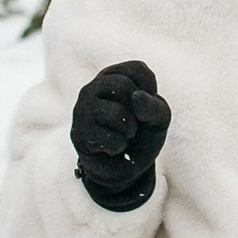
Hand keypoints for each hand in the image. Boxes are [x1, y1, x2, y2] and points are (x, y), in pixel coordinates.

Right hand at [71, 61, 171, 210]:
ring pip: (116, 114)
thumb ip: (154, 106)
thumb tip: (136, 97)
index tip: (144, 107)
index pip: (139, 70)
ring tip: (123, 136)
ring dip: (129, 131)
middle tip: (132, 123)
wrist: (126, 167)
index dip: (151, 92)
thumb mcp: (159, 118)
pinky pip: (111, 139)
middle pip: (125, 87)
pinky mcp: (78, 133)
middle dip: (138, 112)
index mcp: (113, 76)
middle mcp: (93, 87)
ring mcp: (82, 109)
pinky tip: (112, 148)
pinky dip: (120, 147)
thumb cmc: (143, 135)